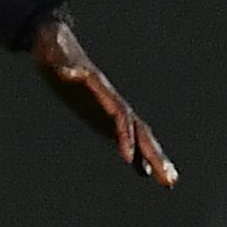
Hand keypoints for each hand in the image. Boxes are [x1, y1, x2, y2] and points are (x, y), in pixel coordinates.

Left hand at [31, 17, 176, 185]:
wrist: (57, 46)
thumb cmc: (55, 51)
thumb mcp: (56, 55)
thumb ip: (64, 63)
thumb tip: (69, 71)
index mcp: (101, 89)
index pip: (119, 115)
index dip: (124, 134)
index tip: (128, 156)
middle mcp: (112, 101)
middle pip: (139, 130)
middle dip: (153, 154)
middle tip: (170, 179)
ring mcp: (110, 109)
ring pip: (137, 135)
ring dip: (153, 157)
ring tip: (169, 181)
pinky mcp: (103, 115)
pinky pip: (123, 136)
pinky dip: (135, 153)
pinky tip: (145, 171)